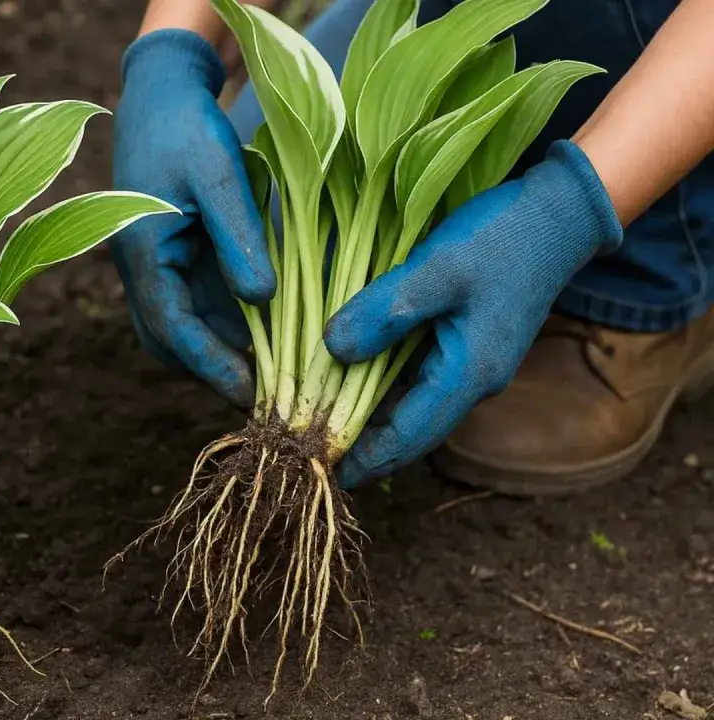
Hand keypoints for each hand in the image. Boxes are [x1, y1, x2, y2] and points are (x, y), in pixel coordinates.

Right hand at [110, 29, 275, 407]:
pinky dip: (225, 324)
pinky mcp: (170, 256)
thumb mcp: (219, 174)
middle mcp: (138, 266)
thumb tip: (264, 301)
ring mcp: (152, 263)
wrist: (160, 91)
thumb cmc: (186, 124)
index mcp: (139, 250)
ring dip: (219, 351)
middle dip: (211, 372)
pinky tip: (267, 332)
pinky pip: (194, 303)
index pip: (171, 327)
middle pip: (167, 342)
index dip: (211, 365)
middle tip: (266, 396)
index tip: (251, 394)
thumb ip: (239, 239)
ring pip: (180, 328)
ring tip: (272, 373)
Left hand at [324, 140, 623, 486]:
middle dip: (361, 447)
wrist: (558, 214)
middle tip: (306, 453)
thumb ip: (385, 311)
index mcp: (468, 375)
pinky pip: (417, 379)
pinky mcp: (466, 344)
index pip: (407, 438)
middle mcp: (472, 381)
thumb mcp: (437, 269)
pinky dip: (382, 385)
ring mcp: (471, 364)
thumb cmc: (500, 238)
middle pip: (409, 431)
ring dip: (370, 418)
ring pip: (412, 406)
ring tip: (318, 423)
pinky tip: (348, 378)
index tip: (316, 471)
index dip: (362, 459)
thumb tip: (333, 350)